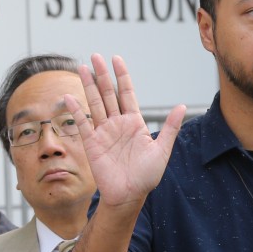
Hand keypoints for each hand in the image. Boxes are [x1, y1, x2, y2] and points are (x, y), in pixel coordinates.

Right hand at [64, 54, 185, 210]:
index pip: (127, 93)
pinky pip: (82, 123)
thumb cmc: (147, 176)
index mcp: (134, 122)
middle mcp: (117, 123)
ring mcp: (103, 132)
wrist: (130, 195)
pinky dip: (76, 110)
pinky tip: (70, 97)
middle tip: (95, 56)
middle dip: (102, 74)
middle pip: (108, 93)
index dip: (122, 76)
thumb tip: (182, 106)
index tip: (116, 59)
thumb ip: (170, 128)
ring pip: (95, 103)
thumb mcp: (162, 150)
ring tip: (81, 67)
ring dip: (88, 85)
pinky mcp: (92, 144)